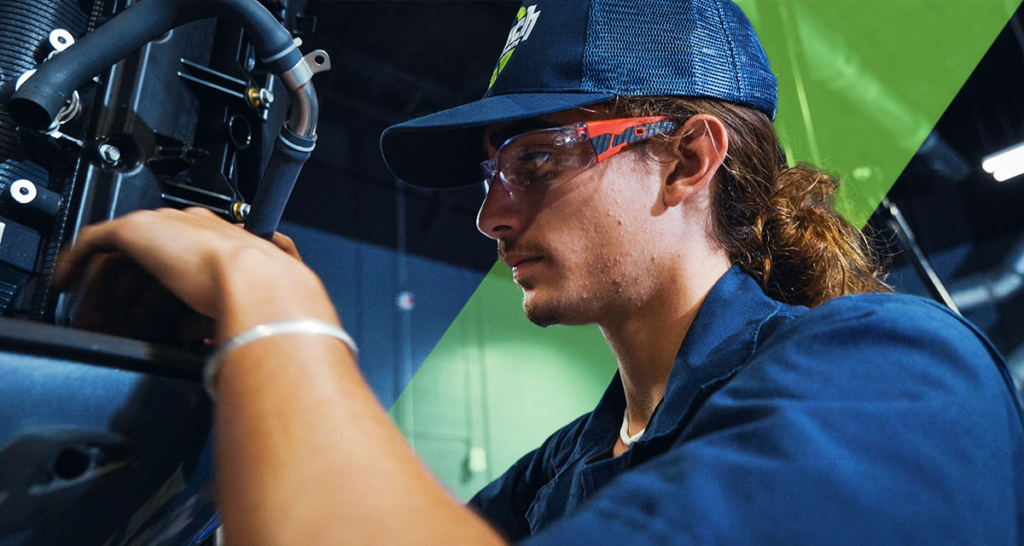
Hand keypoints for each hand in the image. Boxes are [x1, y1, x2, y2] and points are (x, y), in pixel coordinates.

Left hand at [53, 207, 336, 342]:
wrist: (262, 285)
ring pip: (120, 251)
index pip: (180, 259)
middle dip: (125, 291)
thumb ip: (213, 319)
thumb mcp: (239, 313)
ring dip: (101, 285)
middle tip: (109, 322)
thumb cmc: (267, 301)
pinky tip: (66, 283)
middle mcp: (195, 227)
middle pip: (147, 255)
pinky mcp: (140, 229)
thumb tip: (197, 337)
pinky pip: (94, 239)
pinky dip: (76, 260)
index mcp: (225, 241)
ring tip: (89, 316)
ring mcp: (167, 225)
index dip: (158, 292)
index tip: (147, 320)